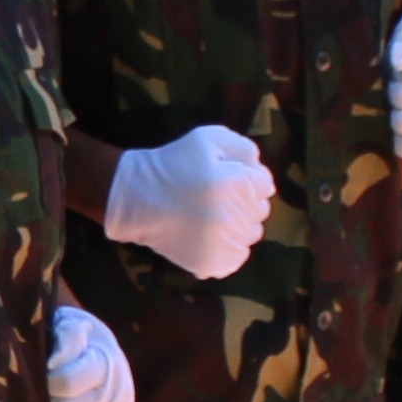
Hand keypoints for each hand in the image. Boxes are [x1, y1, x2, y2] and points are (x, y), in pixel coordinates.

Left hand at [47, 303, 136, 401]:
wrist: (102, 354)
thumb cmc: (80, 339)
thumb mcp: (71, 323)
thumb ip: (67, 336)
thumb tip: (57, 363)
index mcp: (107, 364)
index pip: (66, 383)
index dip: (48, 381)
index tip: (46, 372)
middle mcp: (120, 395)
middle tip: (48, 392)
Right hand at [100, 123, 278, 280]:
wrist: (136, 198)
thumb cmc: (173, 163)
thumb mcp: (207, 138)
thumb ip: (242, 148)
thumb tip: (260, 170)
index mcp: (232, 182)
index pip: (265, 185)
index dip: (248, 180)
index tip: (229, 179)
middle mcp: (230, 214)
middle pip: (261, 210)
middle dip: (245, 201)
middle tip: (220, 197)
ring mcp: (221, 242)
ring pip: (251, 234)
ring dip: (240, 224)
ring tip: (215, 216)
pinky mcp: (211, 262)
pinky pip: (238, 257)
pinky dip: (231, 247)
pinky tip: (213, 236)